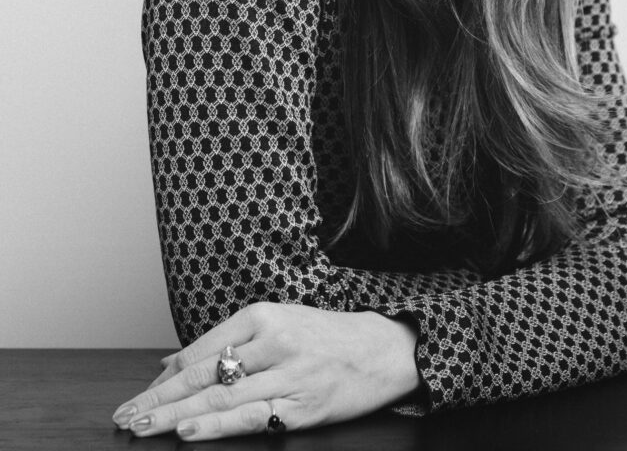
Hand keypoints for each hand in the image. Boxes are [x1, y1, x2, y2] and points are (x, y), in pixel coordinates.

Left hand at [112, 303, 421, 439]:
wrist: (382, 348)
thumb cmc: (324, 335)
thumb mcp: (276, 323)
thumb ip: (226, 343)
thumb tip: (170, 363)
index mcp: (262, 315)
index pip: (200, 351)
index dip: (163, 380)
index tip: (136, 399)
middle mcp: (272, 340)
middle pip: (203, 374)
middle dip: (159, 399)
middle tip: (125, 418)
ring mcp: (288, 373)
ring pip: (221, 396)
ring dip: (175, 416)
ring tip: (143, 428)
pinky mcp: (303, 405)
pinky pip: (252, 416)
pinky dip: (217, 425)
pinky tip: (189, 430)